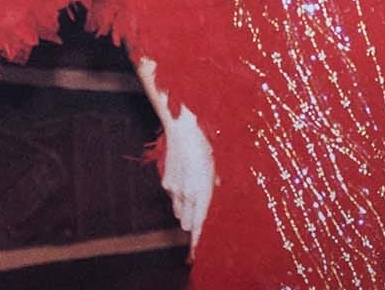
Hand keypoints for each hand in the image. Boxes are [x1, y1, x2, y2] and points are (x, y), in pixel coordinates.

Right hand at [160, 110, 215, 257]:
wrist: (183, 131)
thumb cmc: (204, 148)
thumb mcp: (215, 167)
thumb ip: (215, 183)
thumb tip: (217, 188)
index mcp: (203, 192)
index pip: (199, 223)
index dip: (197, 239)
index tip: (195, 252)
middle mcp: (188, 195)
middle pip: (187, 222)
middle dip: (192, 224)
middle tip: (196, 222)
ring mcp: (175, 189)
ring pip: (178, 211)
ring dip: (184, 210)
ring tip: (192, 196)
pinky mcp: (166, 182)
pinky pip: (173, 196)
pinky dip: (178, 195)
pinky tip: (184, 181)